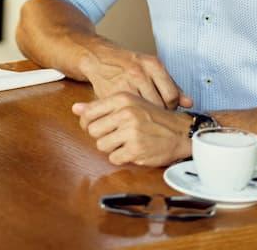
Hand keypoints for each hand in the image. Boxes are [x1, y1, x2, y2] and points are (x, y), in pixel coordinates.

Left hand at [73, 93, 192, 166]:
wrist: (180, 132)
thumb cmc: (153, 117)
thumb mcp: (129, 104)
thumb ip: (101, 106)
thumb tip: (75, 109)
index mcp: (122, 99)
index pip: (89, 113)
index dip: (87, 123)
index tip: (94, 127)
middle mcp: (126, 113)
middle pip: (93, 131)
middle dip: (101, 136)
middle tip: (114, 136)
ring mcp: (131, 132)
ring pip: (101, 146)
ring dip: (111, 148)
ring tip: (125, 143)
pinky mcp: (136, 150)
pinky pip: (114, 158)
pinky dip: (121, 157)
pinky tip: (132, 150)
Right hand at [79, 43, 191, 109]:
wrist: (98, 58)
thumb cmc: (128, 64)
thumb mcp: (151, 68)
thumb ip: (171, 85)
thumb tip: (189, 103)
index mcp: (152, 65)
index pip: (172, 95)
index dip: (171, 106)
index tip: (166, 107)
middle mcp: (139, 73)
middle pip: (160, 105)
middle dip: (159, 113)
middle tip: (154, 114)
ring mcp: (125, 83)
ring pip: (144, 111)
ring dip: (145, 116)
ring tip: (143, 114)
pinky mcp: (112, 94)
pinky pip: (128, 112)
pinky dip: (131, 115)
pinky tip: (130, 113)